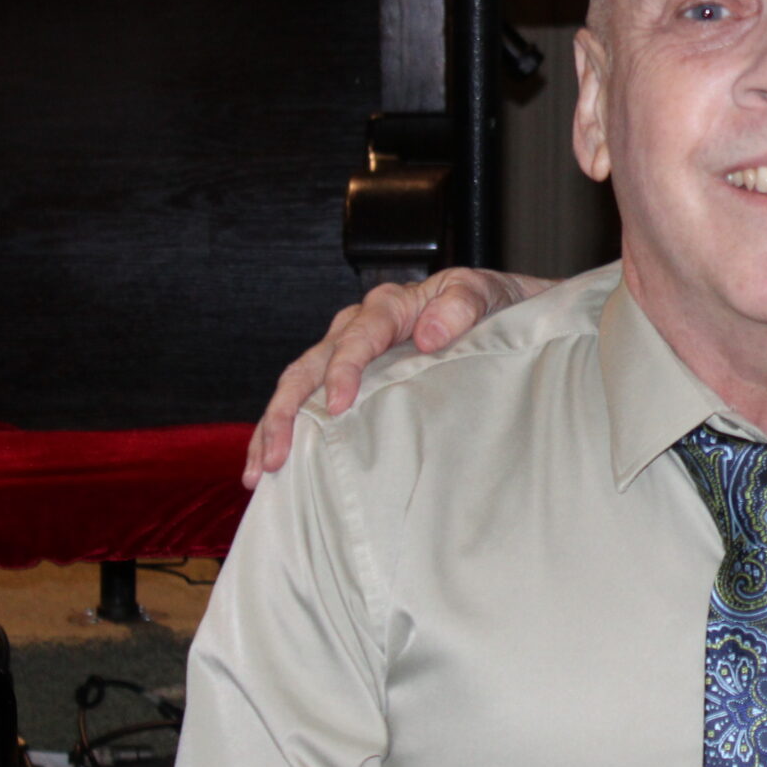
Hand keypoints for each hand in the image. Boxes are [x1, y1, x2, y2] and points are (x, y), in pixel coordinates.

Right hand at [243, 268, 550, 486]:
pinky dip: (289, 432)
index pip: (355, 338)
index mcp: (389, 306)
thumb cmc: (494, 302)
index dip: (342, 370)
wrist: (504, 309)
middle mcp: (358, 327)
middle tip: (275, 456)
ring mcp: (349, 353)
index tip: (338, 405)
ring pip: (297, 388)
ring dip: (274, 429)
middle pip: (307, 366)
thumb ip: (461, 306)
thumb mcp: (487, 293)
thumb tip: (427, 334)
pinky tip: (275, 467)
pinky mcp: (352, 378)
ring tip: (261, 472)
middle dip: (285, 412)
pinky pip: (310, 402)